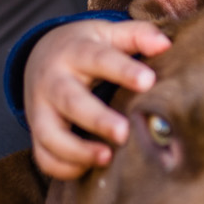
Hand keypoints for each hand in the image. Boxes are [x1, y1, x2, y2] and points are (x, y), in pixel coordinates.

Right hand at [25, 18, 171, 180]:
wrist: (40, 56)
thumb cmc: (86, 47)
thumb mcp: (107, 34)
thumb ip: (137, 35)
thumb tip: (165, 44)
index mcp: (75, 52)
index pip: (98, 59)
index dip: (123, 70)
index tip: (149, 81)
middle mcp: (53, 81)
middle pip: (70, 101)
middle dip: (97, 119)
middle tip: (124, 133)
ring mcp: (40, 109)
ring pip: (49, 134)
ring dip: (76, 150)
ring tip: (106, 158)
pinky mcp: (37, 133)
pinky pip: (43, 157)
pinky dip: (63, 167)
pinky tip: (87, 169)